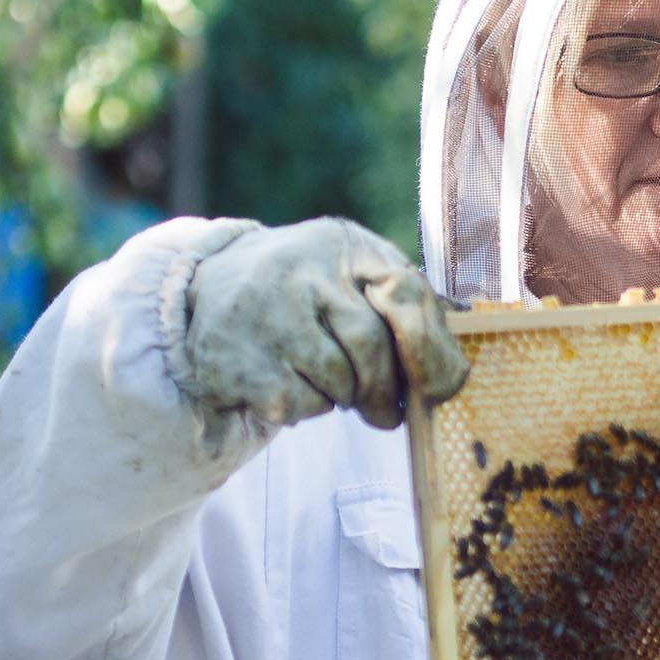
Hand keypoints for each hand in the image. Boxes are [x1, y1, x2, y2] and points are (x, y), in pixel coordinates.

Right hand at [186, 217, 468, 430]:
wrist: (206, 292)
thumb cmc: (305, 290)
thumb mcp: (349, 273)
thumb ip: (401, 303)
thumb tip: (452, 372)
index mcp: (340, 245)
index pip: (402, 290)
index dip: (428, 345)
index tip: (440, 386)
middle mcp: (299, 270)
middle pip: (371, 347)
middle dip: (385, 390)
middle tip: (387, 413)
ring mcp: (265, 314)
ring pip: (339, 381)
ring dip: (344, 396)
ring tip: (323, 379)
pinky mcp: (241, 362)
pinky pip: (302, 404)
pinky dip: (308, 407)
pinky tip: (288, 382)